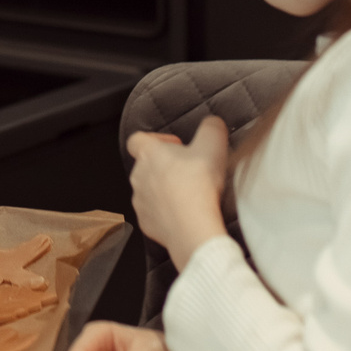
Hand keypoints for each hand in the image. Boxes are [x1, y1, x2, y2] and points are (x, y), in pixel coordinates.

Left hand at [125, 118, 231, 263]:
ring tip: (190, 194)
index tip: (176, 146)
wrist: (193, 228)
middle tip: (190, 171)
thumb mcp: (213, 144)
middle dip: (166, 166)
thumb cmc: (199, 186)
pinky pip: (154, 213)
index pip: (137, 139)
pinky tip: (185, 213)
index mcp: (149, 154)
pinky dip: (167, 212)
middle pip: (147, 165)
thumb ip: (211, 127)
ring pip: (150, 190)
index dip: (156, 139)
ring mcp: (140, 201)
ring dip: (166, 189)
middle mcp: (138, 176)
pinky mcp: (145, 222)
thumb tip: (212, 123)